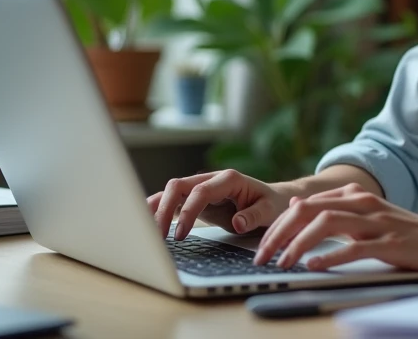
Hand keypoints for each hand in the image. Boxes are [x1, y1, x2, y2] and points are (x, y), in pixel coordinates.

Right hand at [147, 169, 290, 240]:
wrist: (273, 199)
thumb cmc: (272, 204)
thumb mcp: (270, 211)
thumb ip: (254, 215)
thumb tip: (237, 222)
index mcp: (229, 179)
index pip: (200, 191)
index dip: (188, 212)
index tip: (180, 235)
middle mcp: (211, 179)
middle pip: (179, 186)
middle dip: (165, 209)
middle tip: (159, 237)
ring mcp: (201, 187)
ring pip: (171, 191)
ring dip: (157, 208)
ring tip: (143, 230)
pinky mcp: (195, 198)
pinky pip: (173, 200)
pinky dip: (158, 208)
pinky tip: (145, 221)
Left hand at [253, 183, 417, 271]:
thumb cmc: (406, 233)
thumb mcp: (367, 216)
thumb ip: (334, 211)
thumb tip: (296, 207)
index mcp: (355, 195)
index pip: (305, 204)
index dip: (277, 225)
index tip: (261, 246)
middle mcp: (363, 203)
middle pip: (308, 210)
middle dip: (278, 233)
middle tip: (261, 256)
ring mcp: (376, 222)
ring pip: (326, 224)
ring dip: (298, 244)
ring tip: (282, 262)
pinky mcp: (389, 243)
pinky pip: (353, 248)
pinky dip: (329, 257)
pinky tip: (313, 266)